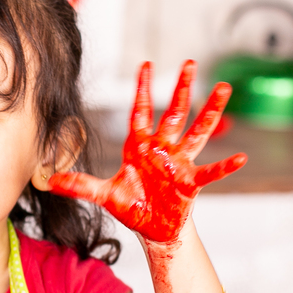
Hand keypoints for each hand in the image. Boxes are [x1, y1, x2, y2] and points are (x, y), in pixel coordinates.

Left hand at [49, 60, 245, 243]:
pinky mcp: (191, 183)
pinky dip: (225, 167)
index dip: (142, 89)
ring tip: (223, 88)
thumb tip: (50, 182)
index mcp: (140, 147)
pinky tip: (242, 158)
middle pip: (173, 113)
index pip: (140, 112)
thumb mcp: (105, 195)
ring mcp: (179, 163)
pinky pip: (210, 172)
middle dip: (180, 89)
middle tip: (189, 63)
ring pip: (197, 132)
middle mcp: (162, 149)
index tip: (145, 64)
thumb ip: (81, 186)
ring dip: (210, 111)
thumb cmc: (132, 207)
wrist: (153, 229)